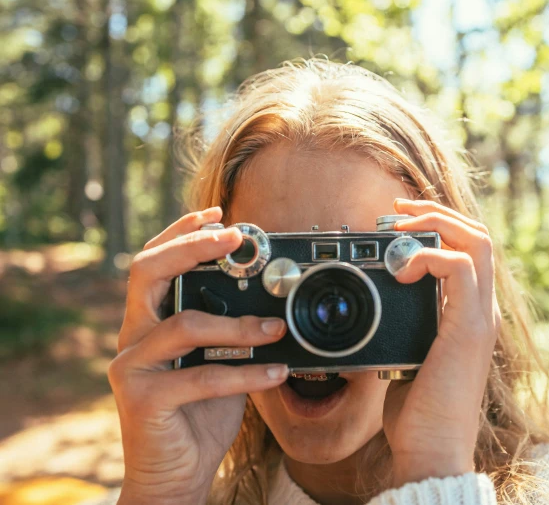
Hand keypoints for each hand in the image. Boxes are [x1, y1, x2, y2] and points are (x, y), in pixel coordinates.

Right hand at [108, 207, 289, 504]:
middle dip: (192, 246)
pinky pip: (201, 377)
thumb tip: (275, 306)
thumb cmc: (199, 414)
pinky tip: (276, 373)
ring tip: (277, 327)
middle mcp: (133, 335)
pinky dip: (246, 373)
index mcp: (149, 320)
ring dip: (239, 323)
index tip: (218, 214)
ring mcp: (132, 367)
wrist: (176, 474)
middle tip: (236, 237)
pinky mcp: (143, 399)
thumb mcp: (219, 362)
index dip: (182, 231)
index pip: (155, 261)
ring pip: (184, 325)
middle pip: (147, 271)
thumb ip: (232, 332)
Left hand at [382, 198, 499, 487]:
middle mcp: (481, 310)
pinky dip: (430, 256)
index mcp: (467, 315)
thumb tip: (377, 309)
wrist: (431, 449)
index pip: (467, 252)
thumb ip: (404, 328)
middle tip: (397, 209)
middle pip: (477, 236)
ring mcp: (480, 317)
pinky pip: (460, 269)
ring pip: (477, 243)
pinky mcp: (469, 328)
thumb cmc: (417, 411)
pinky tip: (402, 267)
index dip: (437, 228)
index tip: (397, 223)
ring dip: (436, 224)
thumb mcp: (406, 357)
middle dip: (436, 213)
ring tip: (399, 225)